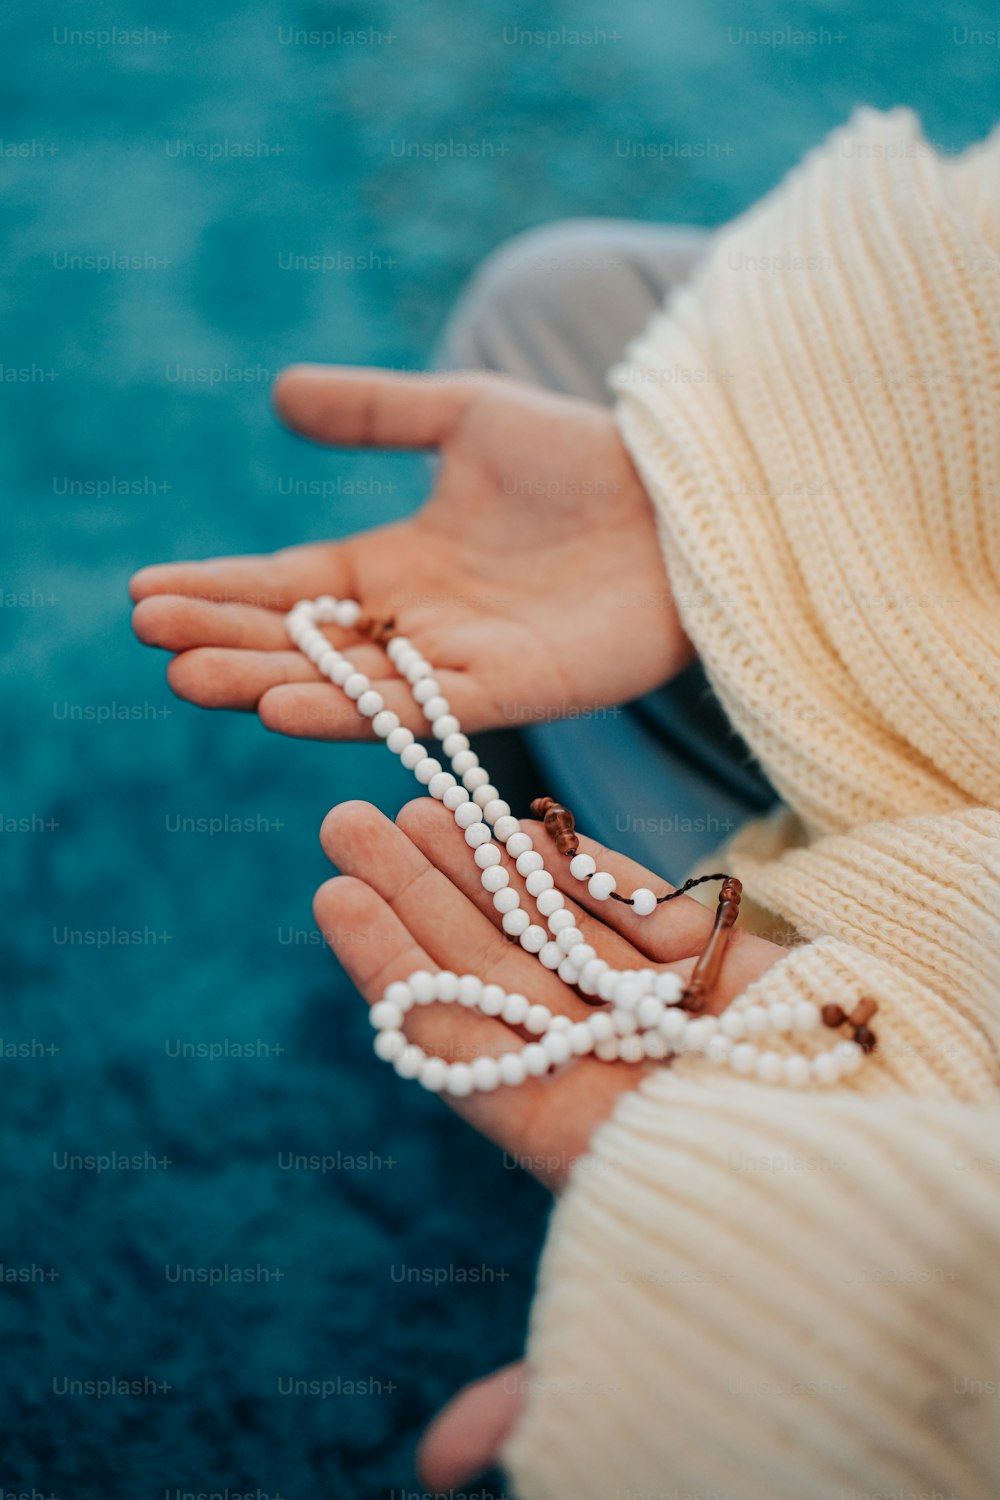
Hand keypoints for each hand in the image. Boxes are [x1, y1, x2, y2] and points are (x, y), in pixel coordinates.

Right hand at [130, 365, 690, 737]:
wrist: (684, 496)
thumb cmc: (583, 455)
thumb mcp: (465, 414)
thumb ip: (378, 411)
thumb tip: (279, 393)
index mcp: (399, 563)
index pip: (291, 584)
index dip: (221, 589)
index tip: (143, 593)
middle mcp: (418, 623)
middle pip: (305, 641)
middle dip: (225, 640)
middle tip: (150, 639)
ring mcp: (463, 662)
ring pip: (350, 684)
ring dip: (267, 681)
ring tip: (191, 676)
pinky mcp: (516, 690)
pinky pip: (424, 710)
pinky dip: (353, 712)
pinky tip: (285, 703)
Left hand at [314, 796, 783, 1487]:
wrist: (920, 1211)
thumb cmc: (789, 1266)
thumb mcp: (654, 1327)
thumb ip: (542, 1381)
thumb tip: (437, 1486)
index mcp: (584, 1148)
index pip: (464, 1050)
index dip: (395, 973)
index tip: (330, 904)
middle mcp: (615, 1073)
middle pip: (495, 973)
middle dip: (420, 898)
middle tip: (347, 825)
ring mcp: (670, 1018)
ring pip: (555, 929)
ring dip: (483, 866)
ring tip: (412, 805)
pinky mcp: (735, 975)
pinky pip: (645, 912)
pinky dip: (583, 868)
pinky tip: (520, 825)